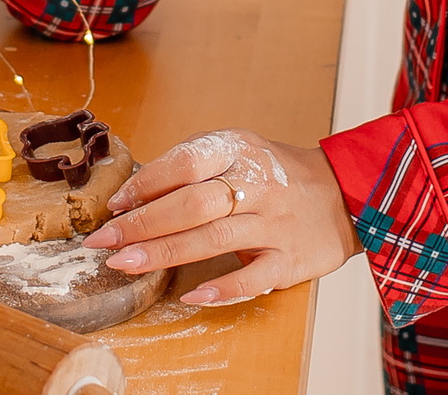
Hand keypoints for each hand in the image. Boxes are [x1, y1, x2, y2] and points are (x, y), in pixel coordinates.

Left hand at [81, 130, 360, 306]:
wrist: (344, 194)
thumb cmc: (277, 174)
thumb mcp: (239, 152)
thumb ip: (194, 167)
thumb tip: (135, 194)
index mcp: (240, 151)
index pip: (186, 163)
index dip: (146, 184)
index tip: (115, 204)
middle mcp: (258, 185)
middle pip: (193, 204)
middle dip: (143, 224)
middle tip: (102, 240)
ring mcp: (274, 224)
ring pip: (214, 238)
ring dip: (165, 253)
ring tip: (124, 263)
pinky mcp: (290, 260)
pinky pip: (252, 277)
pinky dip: (221, 288)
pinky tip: (191, 296)